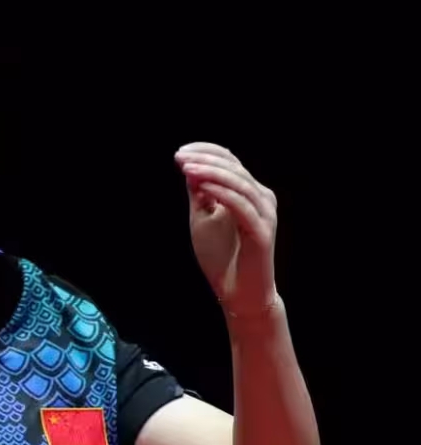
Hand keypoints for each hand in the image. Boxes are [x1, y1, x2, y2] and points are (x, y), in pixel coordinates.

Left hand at [175, 143, 278, 316]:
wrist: (238, 293)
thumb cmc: (221, 256)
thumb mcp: (203, 218)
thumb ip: (200, 193)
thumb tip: (191, 166)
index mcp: (248, 192)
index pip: (230, 161)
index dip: (206, 151)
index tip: (179, 152)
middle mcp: (261, 199)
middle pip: (234, 168)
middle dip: (205, 159)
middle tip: (180, 157)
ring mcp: (264, 215)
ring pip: (239, 184)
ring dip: (212, 173)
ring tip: (187, 169)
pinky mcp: (262, 233)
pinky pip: (241, 207)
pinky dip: (222, 195)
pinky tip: (202, 188)